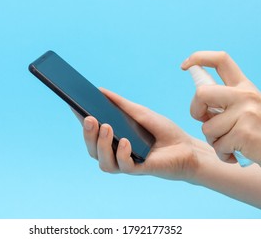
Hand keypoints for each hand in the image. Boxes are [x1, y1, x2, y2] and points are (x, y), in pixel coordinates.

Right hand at [73, 87, 216, 182]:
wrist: (187, 147)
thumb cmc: (163, 131)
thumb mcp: (140, 113)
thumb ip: (120, 104)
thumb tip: (99, 90)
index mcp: (113, 139)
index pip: (92, 132)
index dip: (81, 121)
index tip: (73, 104)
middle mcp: (115, 153)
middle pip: (93, 148)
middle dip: (88, 134)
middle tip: (90, 117)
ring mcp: (126, 163)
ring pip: (103, 161)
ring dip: (101, 145)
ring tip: (106, 127)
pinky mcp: (139, 170)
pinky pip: (123, 167)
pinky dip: (122, 154)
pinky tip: (125, 141)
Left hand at [181, 51, 260, 179]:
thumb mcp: (250, 108)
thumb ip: (227, 103)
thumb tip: (199, 105)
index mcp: (245, 86)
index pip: (220, 60)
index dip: (198, 58)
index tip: (184, 65)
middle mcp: (245, 95)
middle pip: (201, 93)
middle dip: (195, 110)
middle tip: (205, 121)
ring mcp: (246, 113)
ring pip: (207, 128)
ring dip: (214, 141)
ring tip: (231, 144)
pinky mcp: (245, 133)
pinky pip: (218, 146)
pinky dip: (224, 155)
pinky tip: (237, 154)